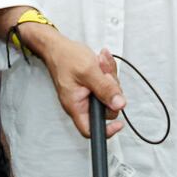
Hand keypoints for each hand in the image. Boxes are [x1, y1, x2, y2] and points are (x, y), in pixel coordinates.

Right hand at [17, 23, 126, 139]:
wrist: (57, 46)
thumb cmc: (65, 57)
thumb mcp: (88, 71)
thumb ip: (105, 89)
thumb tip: (119, 104)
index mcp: (76, 105)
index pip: (91, 130)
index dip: (107, 131)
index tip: (119, 123)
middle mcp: (81, 103)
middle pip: (106, 107)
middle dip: (111, 88)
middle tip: (106, 73)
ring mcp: (87, 94)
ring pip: (109, 93)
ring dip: (109, 75)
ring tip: (101, 62)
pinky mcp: (91, 85)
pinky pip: (106, 83)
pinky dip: (107, 71)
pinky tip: (102, 60)